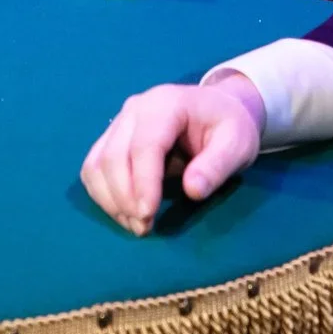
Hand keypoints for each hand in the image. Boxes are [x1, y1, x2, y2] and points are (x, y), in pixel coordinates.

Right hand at [80, 73, 266, 235]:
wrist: (219, 107)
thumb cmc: (230, 126)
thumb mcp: (238, 144)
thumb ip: (217, 166)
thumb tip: (192, 190)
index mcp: (166, 104)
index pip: (144, 145)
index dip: (143, 182)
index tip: (148, 215)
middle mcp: (135, 109)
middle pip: (113, 156)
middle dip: (124, 198)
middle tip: (144, 229)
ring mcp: (120, 122)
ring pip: (96, 163)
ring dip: (110, 200)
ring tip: (136, 226)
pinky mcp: (112, 137)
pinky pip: (94, 167)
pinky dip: (104, 194)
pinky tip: (125, 213)